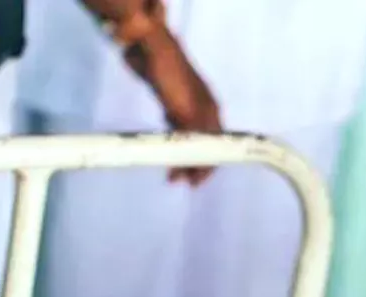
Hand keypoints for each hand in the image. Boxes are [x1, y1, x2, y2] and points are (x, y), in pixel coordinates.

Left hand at [122, 26, 221, 184]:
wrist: (149, 44)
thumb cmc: (169, 74)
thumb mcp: (183, 109)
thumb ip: (192, 136)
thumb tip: (195, 164)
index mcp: (211, 111)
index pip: (216, 147)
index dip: (208, 166)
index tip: (195, 183)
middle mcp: (203, 109)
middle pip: (202, 143)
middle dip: (193, 163)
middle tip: (178, 180)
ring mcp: (185, 104)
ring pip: (187, 136)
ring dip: (180, 153)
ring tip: (170, 169)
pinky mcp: (168, 99)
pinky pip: (173, 126)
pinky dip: (170, 139)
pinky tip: (163, 145)